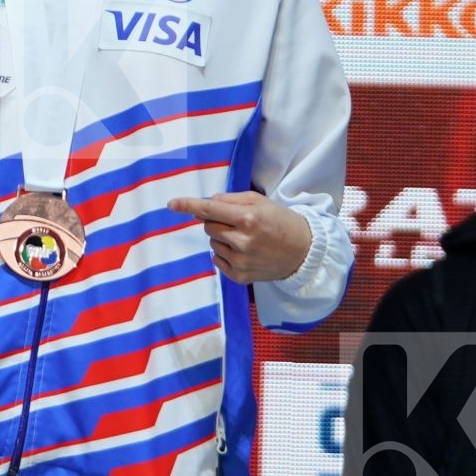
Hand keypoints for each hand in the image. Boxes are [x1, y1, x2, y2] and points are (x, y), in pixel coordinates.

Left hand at [167, 192, 311, 283]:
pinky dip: (225, 254)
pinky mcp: (240, 276)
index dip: (188, 205)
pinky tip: (244, 252)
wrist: (304, 251)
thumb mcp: (260, 202)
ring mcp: (241, 261)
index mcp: (247, 218)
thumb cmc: (280, 221)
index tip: (171, 204)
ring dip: (222, 239)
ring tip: (245, 239)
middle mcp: (242, 240)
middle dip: (216, 222)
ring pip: (212, 244)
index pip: (209, 209)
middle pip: (207, 227)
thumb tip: (206, 204)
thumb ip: (231, 199)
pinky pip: (217, 260)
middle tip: (236, 222)